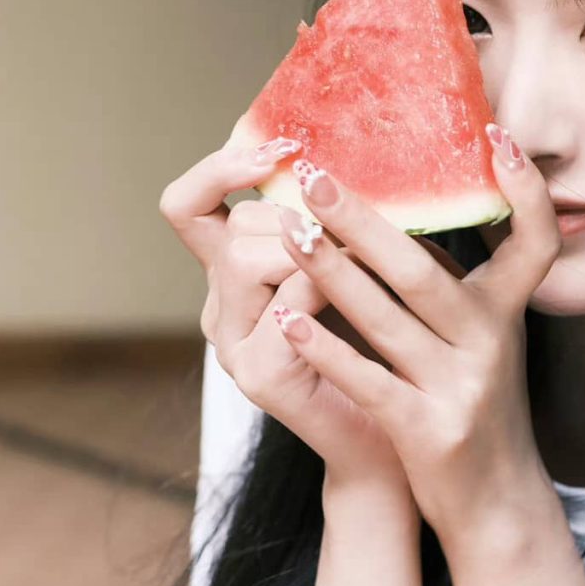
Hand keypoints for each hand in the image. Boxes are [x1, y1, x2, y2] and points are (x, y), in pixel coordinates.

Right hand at [159, 131, 409, 495]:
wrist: (395, 442)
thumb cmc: (387, 343)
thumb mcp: (362, 263)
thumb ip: (342, 218)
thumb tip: (360, 149)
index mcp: (233, 274)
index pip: (189, 203)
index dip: (221, 166)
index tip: (282, 144)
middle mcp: (222, 308)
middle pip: (228, 225)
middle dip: (293, 214)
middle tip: (349, 225)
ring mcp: (234, 347)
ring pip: (244, 260)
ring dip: (311, 247)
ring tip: (365, 258)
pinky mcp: (260, 380)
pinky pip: (285, 310)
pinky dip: (328, 288)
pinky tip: (367, 289)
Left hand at [266, 123, 561, 544]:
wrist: (496, 503)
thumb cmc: (472, 403)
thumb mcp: (481, 337)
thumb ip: (454, 281)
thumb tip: (398, 208)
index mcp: (506, 311)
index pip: (536, 240)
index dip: (525, 191)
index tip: (496, 134)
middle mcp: (492, 342)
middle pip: (424, 269)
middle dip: (364, 219)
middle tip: (314, 173)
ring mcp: (462, 388)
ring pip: (390, 319)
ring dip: (331, 272)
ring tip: (287, 230)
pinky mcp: (431, 431)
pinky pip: (370, 380)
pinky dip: (327, 347)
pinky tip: (286, 319)